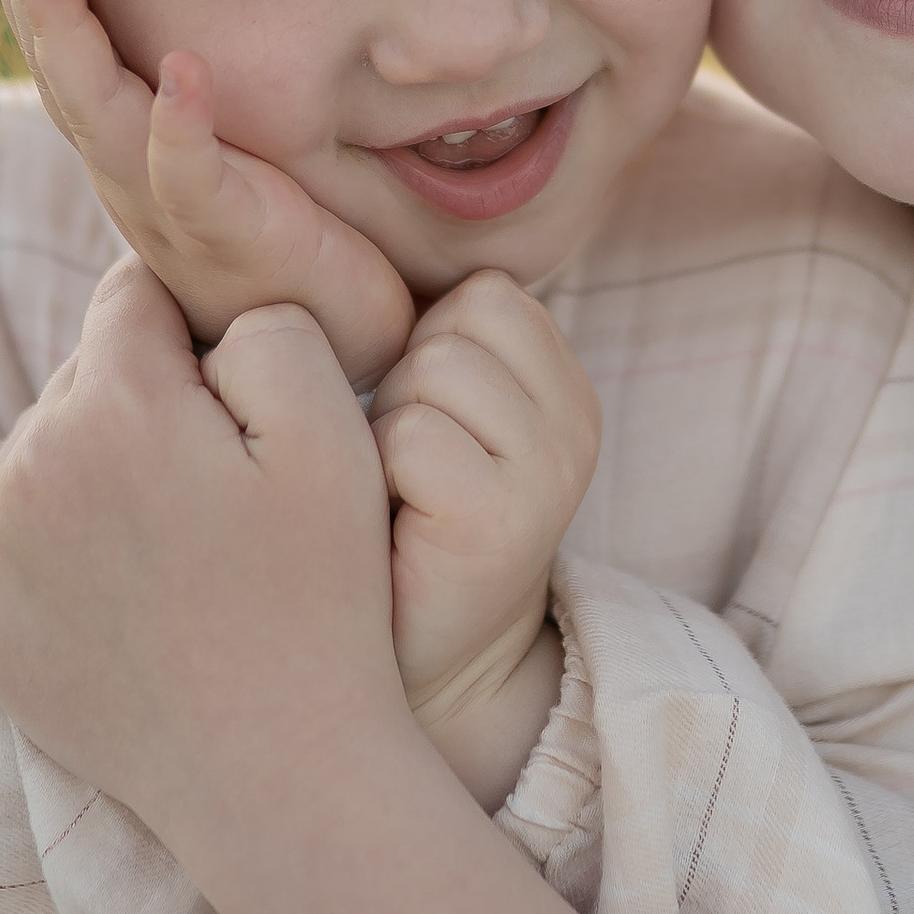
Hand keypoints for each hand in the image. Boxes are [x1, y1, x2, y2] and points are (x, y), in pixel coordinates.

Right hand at [0, 0, 413, 385]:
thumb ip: (192, 88)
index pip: (64, 43)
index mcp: (125, 144)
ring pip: (96, 108)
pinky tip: (181, 70)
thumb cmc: (286, 242)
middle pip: (58, 60)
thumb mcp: (225, 147)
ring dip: (68, 21)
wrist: (332, 344)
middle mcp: (127, 171)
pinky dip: (178, 125)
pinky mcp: (229, 234)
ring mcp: (167, 204)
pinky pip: (189, 179)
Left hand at [0, 254, 401, 832]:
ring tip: (168, 529)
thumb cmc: (320, 602)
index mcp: (120, 400)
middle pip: (86, 367)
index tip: (235, 386)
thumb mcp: (335, 434)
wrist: (275, 770)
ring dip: (90, 452)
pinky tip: (51, 520)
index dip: (195, 325)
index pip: (136, 293)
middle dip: (146, 391)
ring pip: (35, 436)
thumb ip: (268, 327)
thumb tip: (205, 315)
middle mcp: (33, 457)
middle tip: (218, 474)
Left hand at [369, 272, 598, 714]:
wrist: (416, 677)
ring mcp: (551, 473)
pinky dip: (376, 476)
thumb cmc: (394, 529)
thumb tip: (333, 235)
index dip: (421, 347)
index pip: (485, 292)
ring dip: (385, 428)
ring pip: (433, 369)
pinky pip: (412, 437)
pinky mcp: (505, 523)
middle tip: (400, 473)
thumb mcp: (434, 415)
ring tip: (393, 498)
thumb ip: (433, 340)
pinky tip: (390, 531)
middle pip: (456, 324)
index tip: (415, 427)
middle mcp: (579, 423)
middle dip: (401, 384)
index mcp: (566, 386)